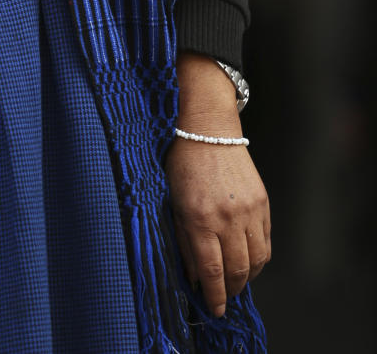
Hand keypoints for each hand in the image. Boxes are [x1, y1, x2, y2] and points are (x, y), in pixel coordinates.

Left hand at [165, 53, 270, 318]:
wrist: (209, 129)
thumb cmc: (183, 163)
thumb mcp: (172, 201)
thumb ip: (183, 239)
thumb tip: (193, 275)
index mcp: (199, 218)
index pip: (211, 271)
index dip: (214, 296)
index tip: (215, 310)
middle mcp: (226, 218)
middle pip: (237, 270)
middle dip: (231, 290)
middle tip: (225, 297)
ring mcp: (248, 210)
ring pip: (257, 260)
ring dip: (248, 278)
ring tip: (238, 282)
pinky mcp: (262, 203)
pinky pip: (266, 241)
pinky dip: (260, 258)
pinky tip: (250, 261)